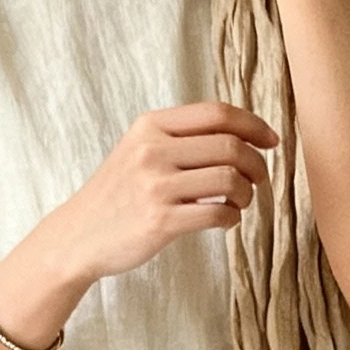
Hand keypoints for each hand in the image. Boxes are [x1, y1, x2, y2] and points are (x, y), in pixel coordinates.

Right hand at [40, 102, 277, 288]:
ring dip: (246, 194)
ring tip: (240, 202)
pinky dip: (232, 218)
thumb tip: (239, 135)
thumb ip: (178, 138)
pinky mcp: (160, 221)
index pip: (216, 113)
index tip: (271, 141)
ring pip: (228, 179)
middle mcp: (152, 150)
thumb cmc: (117, 195)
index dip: (253, 125)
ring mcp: (155, 186)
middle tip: (258, 179)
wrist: (77, 236)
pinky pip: (217, 214)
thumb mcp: (138, 150)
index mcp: (150, 125)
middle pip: (229, 146)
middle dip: (256, 164)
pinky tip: (225, 221)